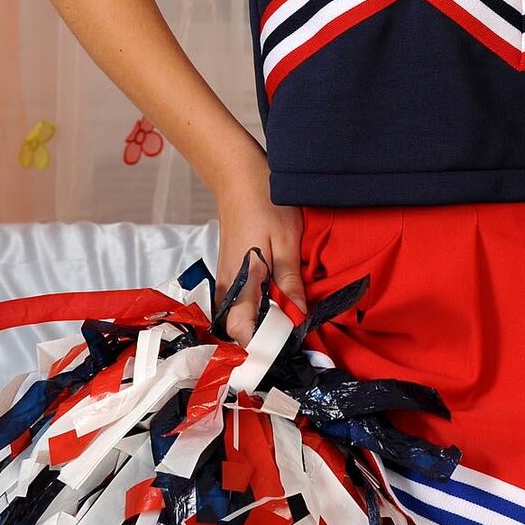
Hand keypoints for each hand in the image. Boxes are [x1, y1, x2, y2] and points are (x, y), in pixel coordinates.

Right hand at [213, 154, 307, 346]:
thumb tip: (298, 316)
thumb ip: (289, 280)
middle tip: (293, 337)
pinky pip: (240, 301)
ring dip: (260, 322)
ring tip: (287, 321)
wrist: (238, 177)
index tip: (288, 347)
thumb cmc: (265, 204)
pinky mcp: (230, 272)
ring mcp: (226, 280)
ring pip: (239, 316)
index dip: (263, 345)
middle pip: (239, 329)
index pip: (243, 331)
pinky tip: (276, 301)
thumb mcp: (286, 241)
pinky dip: (256, 307)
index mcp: (242, 282)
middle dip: (264, 338)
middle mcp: (228, 287)